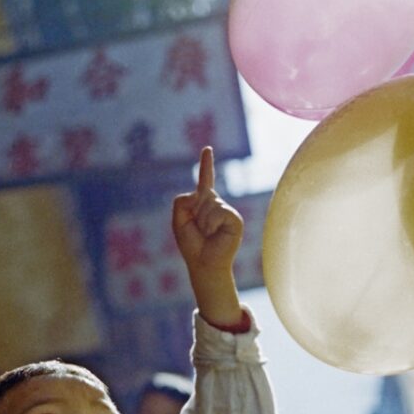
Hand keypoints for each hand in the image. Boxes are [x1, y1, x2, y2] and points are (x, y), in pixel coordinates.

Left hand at [172, 146, 243, 326]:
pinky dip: (211, 223)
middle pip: (200, 194)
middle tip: (199, 231)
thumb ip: (182, 202)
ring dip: (202, 221)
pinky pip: (218, 211)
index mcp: (203, 204)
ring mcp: (227, 211)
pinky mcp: (235, 219)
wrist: (204, 264)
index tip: (207, 149)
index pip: (205, 180)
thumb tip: (202, 195)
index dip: (206, 164)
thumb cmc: (192, 245)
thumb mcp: (178, 221)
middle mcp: (217, 205)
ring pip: (208, 203)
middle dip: (193, 213)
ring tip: (207, 234)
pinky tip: (215, 234)